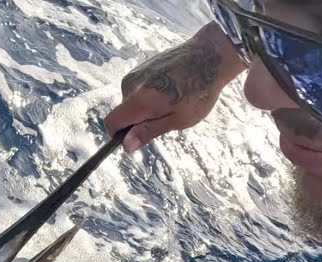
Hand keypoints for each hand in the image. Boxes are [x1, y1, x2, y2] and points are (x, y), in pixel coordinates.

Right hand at [104, 22, 244, 152]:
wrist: (210, 55)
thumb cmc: (198, 91)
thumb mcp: (177, 120)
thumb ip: (148, 132)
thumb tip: (126, 146)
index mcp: (138, 100)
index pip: (111, 123)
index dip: (120, 135)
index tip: (139, 136)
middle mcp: (131, 84)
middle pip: (123, 112)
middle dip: (139, 120)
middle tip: (168, 115)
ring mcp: (136, 72)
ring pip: (131, 100)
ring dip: (146, 106)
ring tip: (173, 100)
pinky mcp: (143, 66)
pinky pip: (138, 88)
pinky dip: (150, 93)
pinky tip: (172, 87)